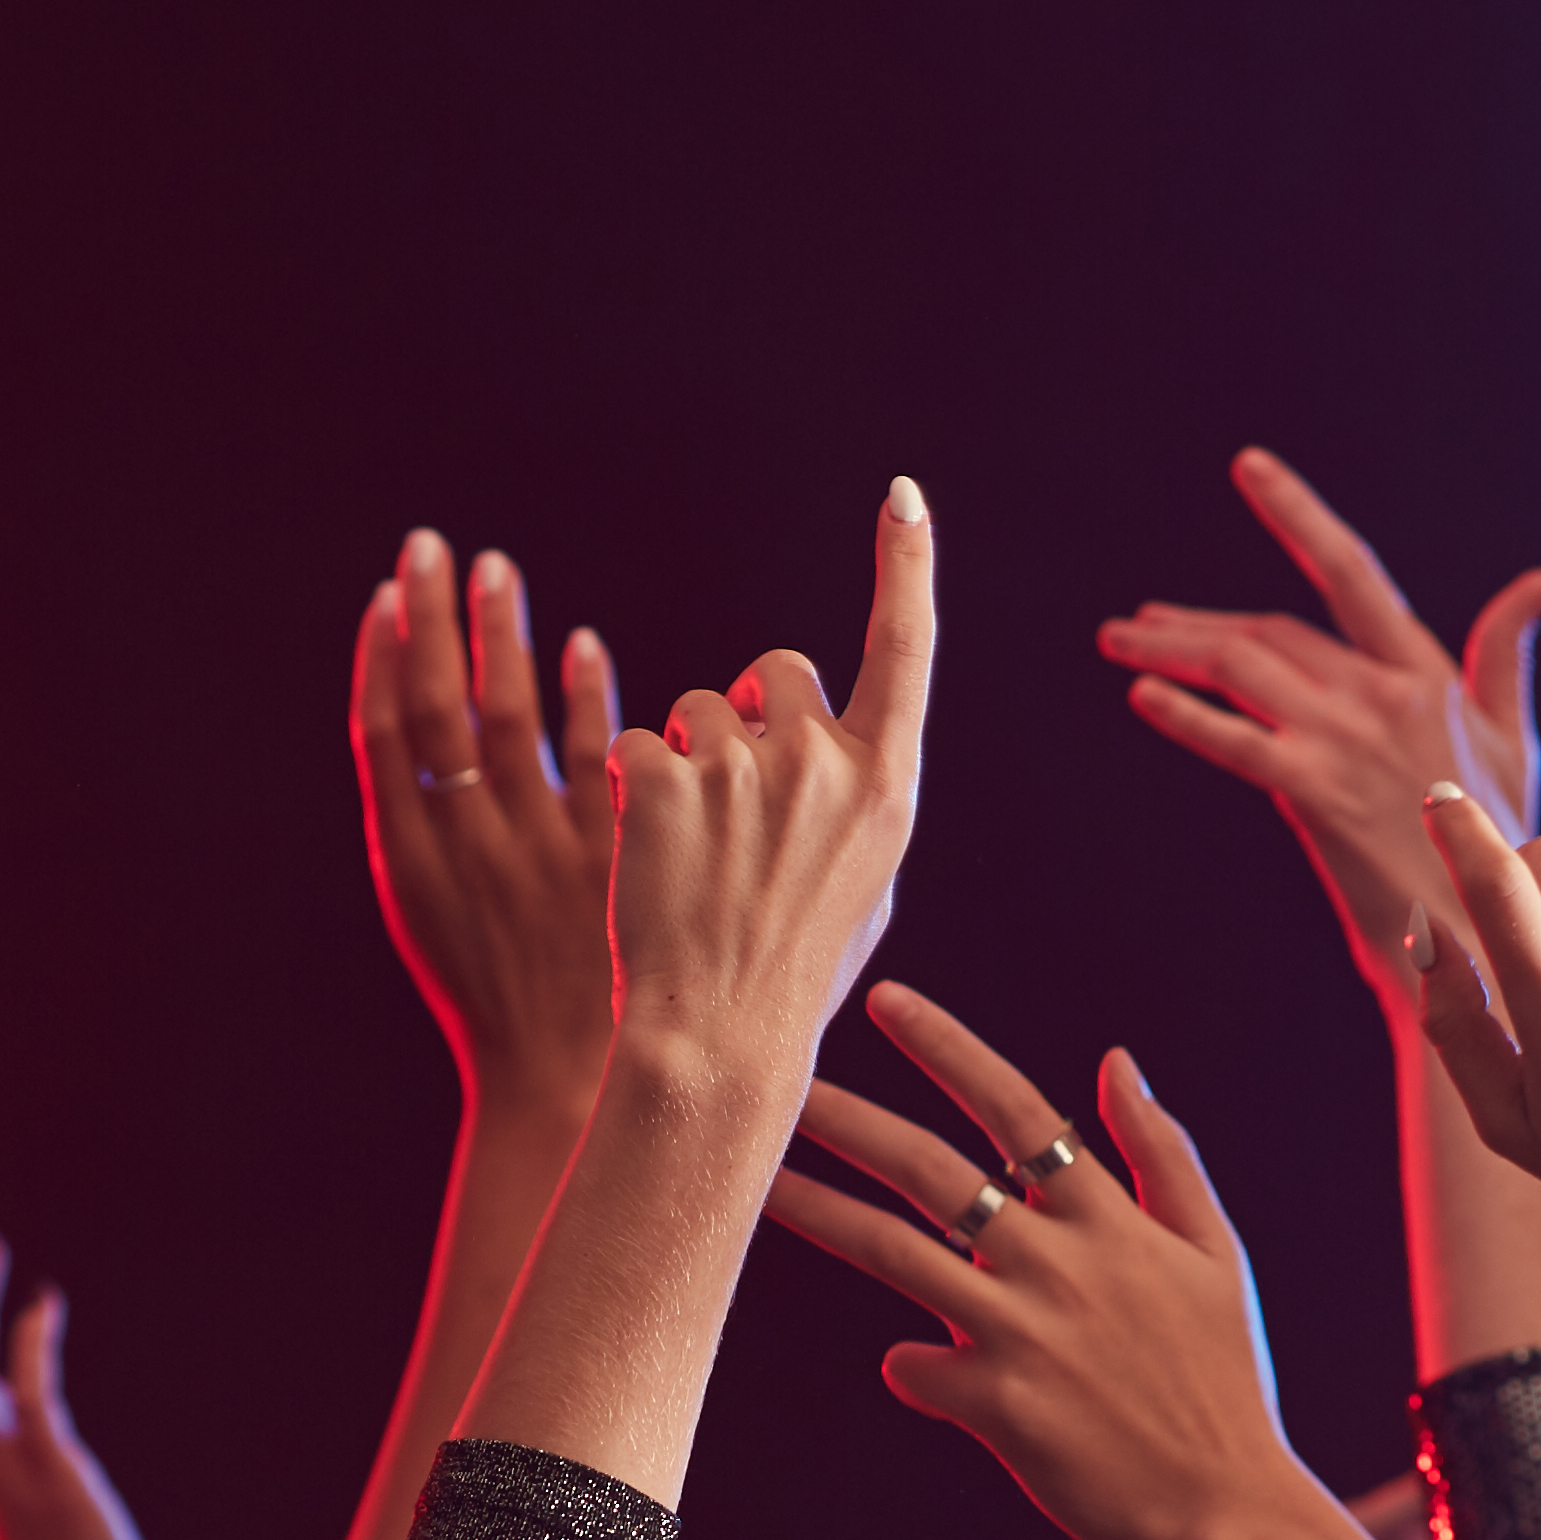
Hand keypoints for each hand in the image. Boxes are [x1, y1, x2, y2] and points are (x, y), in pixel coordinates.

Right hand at [354, 528, 627, 1111]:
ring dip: (499, 636)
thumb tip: (442, 764)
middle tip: (431, 547)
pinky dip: (585, 698)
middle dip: (430, 619)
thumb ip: (441, 850)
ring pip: (507, 718)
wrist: (566, 1092)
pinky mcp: (608, 855)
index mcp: (407, 867)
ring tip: (493, 568)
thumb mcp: (446, 936)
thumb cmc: (507, 1022)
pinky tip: (587, 646)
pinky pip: (593, 760)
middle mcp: (463, 846)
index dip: (378, 660)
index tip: (384, 594)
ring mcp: (535, 846)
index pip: (382, 739)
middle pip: (436, 706)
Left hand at [602, 484, 936, 1107]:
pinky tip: (648, 860)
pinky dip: (634, 790)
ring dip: (685, 759)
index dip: (906, 567)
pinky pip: (638, 743)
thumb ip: (853, 801)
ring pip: (697, 708)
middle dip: (748, 713)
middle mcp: (825, 763)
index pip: (905, 650)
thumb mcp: (862, 890)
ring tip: (690, 856)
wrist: (716, 1041)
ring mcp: (744, 768)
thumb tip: (836, 740)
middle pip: (777, 671)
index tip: (904, 498)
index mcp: (886, 790)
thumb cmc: (791, 977)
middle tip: (733, 807)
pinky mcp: (665, 777)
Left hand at [766, 982, 1392, 1539]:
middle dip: (849, 1119)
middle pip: (931, 1169)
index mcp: (1110, 1221)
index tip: (885, 1001)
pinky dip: (911, 1365)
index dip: (948, 1049)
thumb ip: (1165, 1154)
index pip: (1017, 1109)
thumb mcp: (1216, 1255)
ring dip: (817, 1211)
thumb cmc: (1223, 1382)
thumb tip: (1116, 1061)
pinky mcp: (998, 1404)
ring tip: (749, 1184)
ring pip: (895, 1253)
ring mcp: (1022, 1331)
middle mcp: (1059, 1263)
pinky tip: (916, 1371)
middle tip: (776, 1080)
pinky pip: (918, 1367)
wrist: (1226, 1508)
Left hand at [1099, 446, 1540, 992]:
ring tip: (1118, 640)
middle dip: (1196, 620)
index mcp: (1424, 673)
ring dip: (1171, 649)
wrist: (1487, 929)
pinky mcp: (1315, 792)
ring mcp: (1346, 740)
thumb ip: (1504, 654)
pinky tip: (1142, 695)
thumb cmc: (1498, 841)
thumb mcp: (1510, 736)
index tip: (1250, 466)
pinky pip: (1234, 741)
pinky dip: (1185, 714)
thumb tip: (1540, 580)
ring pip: (1241, 668)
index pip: (1351, 572)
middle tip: (1136, 620)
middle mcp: (1383, 692)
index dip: (1299, 513)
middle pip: (1270, 630)